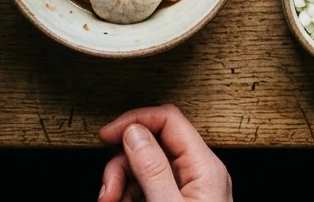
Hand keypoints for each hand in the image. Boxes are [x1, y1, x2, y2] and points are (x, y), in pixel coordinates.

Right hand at [98, 105, 232, 201]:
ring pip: (145, 168)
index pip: (169, 119)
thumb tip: (135, 131)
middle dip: (122, 165)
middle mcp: (199, 174)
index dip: (135, 120)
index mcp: (205, 168)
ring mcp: (190, 190)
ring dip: (121, 183)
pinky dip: (129, 194)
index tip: (108, 134)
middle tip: (109, 191)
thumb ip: (153, 169)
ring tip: (111, 201)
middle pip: (152, 145)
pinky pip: (148, 187)